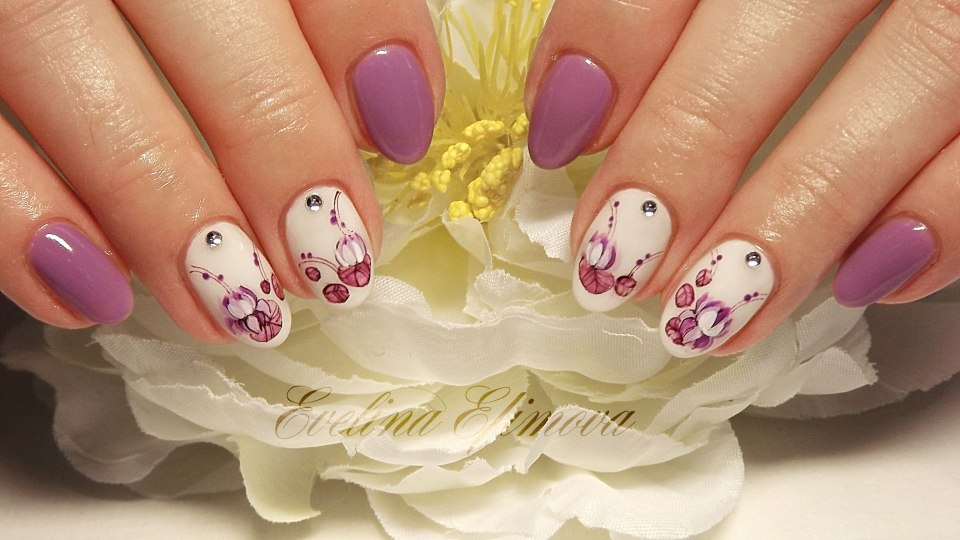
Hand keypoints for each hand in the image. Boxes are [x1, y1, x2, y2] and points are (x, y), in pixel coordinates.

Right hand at [0, 0, 442, 346]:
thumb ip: (315, 9)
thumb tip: (385, 109)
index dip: (368, 36)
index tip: (401, 134)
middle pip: (203, 14)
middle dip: (281, 150)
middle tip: (331, 261)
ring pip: (72, 70)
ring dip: (167, 213)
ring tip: (241, 305)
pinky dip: (20, 227)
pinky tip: (92, 297)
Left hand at [527, 0, 959, 356]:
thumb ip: (659, 11)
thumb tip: (576, 107)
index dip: (612, 41)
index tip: (560, 134)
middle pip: (775, 20)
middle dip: (686, 149)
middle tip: (620, 258)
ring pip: (907, 80)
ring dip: (797, 215)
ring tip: (712, 307)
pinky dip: (942, 219)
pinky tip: (869, 278)